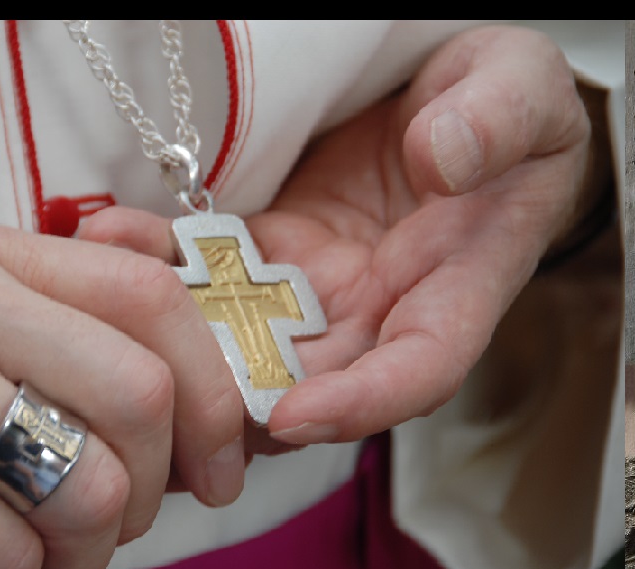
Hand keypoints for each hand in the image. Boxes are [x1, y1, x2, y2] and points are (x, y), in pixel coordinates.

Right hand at [0, 212, 246, 568]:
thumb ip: (45, 342)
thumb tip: (194, 406)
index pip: (150, 293)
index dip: (213, 391)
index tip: (219, 464)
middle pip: (142, 393)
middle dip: (153, 495)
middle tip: (111, 541)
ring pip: (91, 486)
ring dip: (80, 567)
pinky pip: (9, 558)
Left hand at [76, 26, 591, 446]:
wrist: (468, 86)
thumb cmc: (515, 98)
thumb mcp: (524, 88)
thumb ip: (495, 121)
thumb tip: (438, 160)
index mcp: (464, 282)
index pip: (422, 370)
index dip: (362, 403)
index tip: (295, 416)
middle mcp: (390, 304)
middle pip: (317, 385)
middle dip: (239, 402)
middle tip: (166, 390)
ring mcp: (328, 283)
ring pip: (253, 347)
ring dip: (184, 346)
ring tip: (116, 304)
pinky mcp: (277, 247)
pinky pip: (214, 275)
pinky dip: (163, 266)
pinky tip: (110, 236)